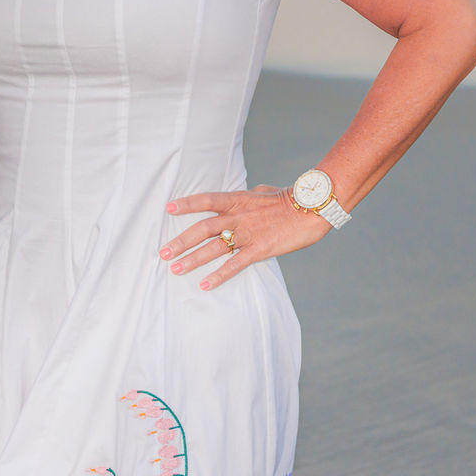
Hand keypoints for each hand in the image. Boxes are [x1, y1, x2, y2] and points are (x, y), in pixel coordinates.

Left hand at [159, 186, 332, 290]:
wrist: (312, 209)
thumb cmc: (289, 199)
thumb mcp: (264, 191)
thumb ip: (251, 194)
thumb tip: (249, 192)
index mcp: (237, 199)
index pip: (206, 200)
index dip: (187, 204)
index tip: (168, 209)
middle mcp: (238, 216)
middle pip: (202, 229)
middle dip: (181, 242)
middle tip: (163, 253)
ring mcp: (248, 234)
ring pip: (214, 249)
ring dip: (192, 260)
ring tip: (175, 269)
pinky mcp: (260, 250)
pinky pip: (235, 265)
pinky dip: (219, 276)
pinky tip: (205, 284)